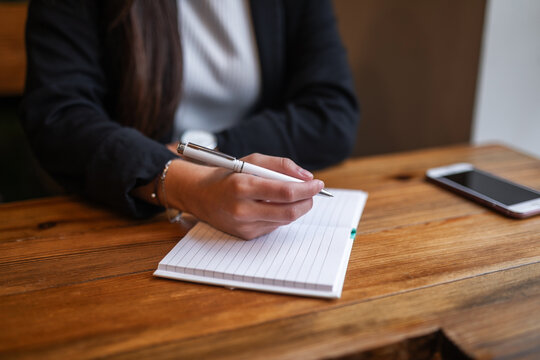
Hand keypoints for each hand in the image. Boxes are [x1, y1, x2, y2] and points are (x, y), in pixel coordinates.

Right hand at [166, 154, 323, 239]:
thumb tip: (306, 177)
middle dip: (307, 202)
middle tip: (312, 192)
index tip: (318, 183)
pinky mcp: (246, 235)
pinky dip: (280, 215)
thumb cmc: (228, 175)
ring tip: (294, 196)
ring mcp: (244, 225)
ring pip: (284, 221)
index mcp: (243, 185)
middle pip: (289, 212)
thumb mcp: (252, 161)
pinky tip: (273, 206)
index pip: (285, 192)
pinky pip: (274, 226)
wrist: (199, 195)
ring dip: (296, 208)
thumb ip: (281, 165)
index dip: (307, 189)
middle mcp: (242, 209)